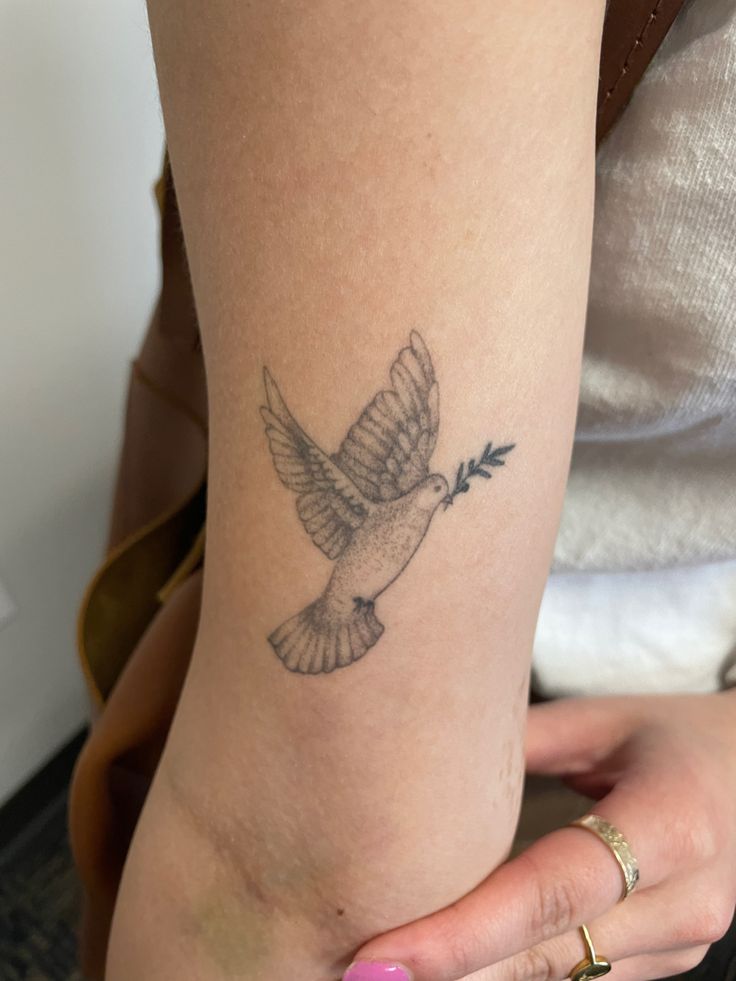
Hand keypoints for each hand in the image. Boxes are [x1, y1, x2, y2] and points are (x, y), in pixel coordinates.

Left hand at [344, 692, 735, 980]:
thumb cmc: (670, 734)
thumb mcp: (597, 721)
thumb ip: (513, 744)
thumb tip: (411, 765)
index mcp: (671, 824)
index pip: (552, 892)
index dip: (462, 933)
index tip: (381, 959)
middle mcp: (686, 901)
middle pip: (549, 954)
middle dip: (449, 973)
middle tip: (352, 974)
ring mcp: (684, 943)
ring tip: (382, 974)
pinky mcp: (670, 963)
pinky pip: (579, 980)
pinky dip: (509, 975)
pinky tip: (450, 968)